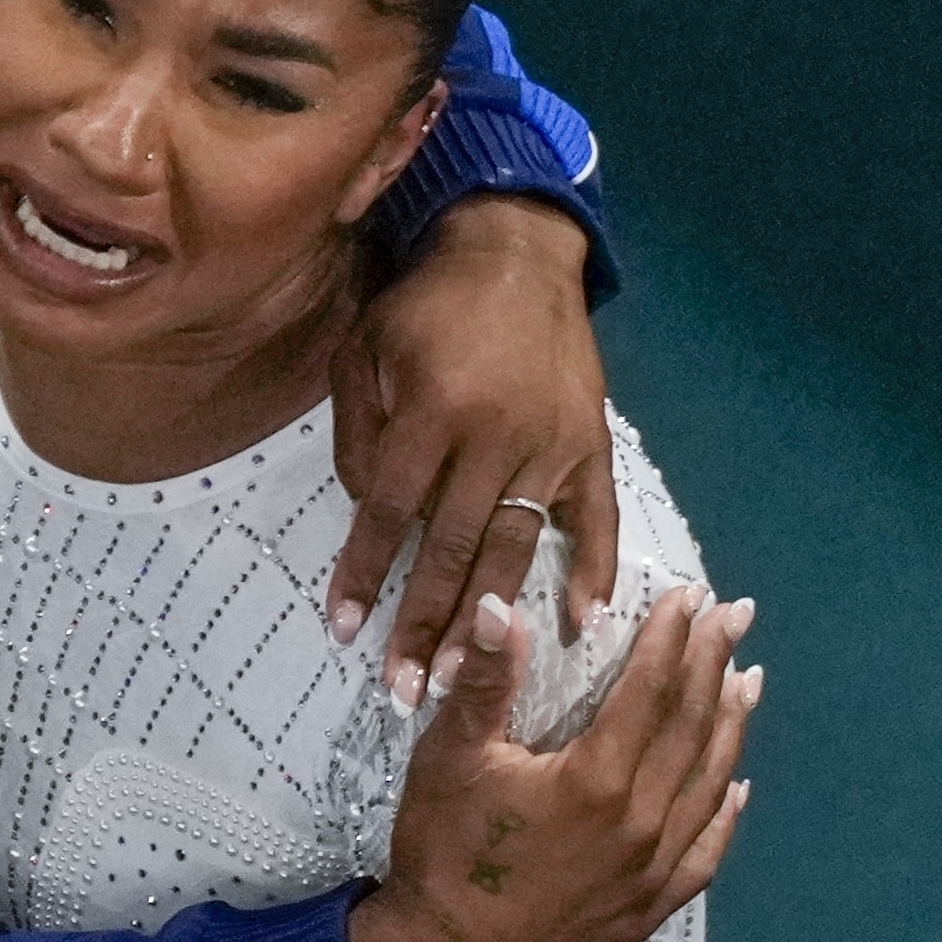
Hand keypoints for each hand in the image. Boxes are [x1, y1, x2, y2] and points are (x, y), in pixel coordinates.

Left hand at [330, 195, 616, 701]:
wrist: (515, 253)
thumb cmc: (425, 305)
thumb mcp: (363, 348)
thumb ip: (358, 432)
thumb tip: (368, 511)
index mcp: (433, 410)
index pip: (389, 510)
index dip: (365, 571)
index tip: (345, 627)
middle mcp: (496, 435)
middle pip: (453, 547)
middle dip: (425, 623)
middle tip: (403, 689)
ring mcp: (552, 444)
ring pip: (516, 547)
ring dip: (488, 618)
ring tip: (461, 676)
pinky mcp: (594, 446)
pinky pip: (596, 520)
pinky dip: (594, 573)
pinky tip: (582, 626)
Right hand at [347, 584, 759, 941]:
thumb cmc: (445, 846)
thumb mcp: (450, 756)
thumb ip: (486, 682)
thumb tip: (502, 606)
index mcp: (596, 780)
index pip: (650, 692)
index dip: (672, 639)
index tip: (693, 595)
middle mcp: (641, 822)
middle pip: (690, 729)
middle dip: (714, 665)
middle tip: (737, 615)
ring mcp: (652, 869)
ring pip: (707, 784)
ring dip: (731, 727)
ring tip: (749, 680)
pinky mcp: (649, 905)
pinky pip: (705, 851)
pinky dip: (725, 811)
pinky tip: (737, 784)